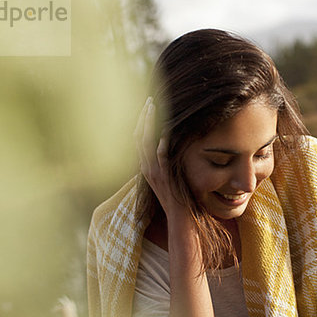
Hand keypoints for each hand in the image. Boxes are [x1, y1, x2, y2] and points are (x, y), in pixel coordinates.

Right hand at [134, 97, 184, 217]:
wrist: (178, 216)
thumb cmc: (176, 196)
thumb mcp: (167, 176)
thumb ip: (164, 161)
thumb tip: (168, 144)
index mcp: (145, 166)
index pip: (138, 139)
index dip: (141, 122)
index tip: (147, 107)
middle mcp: (145, 167)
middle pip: (138, 136)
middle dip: (143, 117)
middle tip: (149, 101)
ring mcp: (153, 171)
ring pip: (145, 142)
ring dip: (149, 123)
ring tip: (153, 108)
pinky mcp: (163, 175)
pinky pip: (160, 156)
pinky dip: (161, 142)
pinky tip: (165, 131)